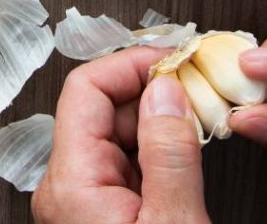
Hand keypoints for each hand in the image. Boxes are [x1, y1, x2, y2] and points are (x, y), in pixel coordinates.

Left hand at [32, 46, 209, 223]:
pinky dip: (157, 149)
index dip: (131, 65)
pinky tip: (186, 149)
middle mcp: (66, 187)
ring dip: (159, 120)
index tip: (173, 59)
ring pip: (117, 134)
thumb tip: (167, 92)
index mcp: (71, 183)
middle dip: (153, 91)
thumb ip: (169, 155)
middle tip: (197, 85)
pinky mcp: (100, 211)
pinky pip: (126, 162)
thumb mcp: (173, 222)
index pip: (86, 89)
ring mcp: (81, 199)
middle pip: (103, 109)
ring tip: (199, 116)